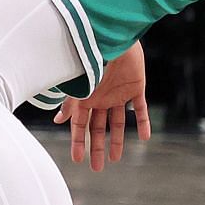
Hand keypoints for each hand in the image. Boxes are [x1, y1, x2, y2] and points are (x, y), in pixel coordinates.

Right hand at [54, 41, 150, 171]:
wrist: (113, 36)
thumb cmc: (91, 57)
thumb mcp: (80, 84)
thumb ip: (71, 102)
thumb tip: (58, 120)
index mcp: (85, 97)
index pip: (80, 125)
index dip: (79, 143)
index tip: (78, 160)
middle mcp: (100, 98)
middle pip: (97, 128)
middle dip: (96, 147)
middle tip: (97, 168)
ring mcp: (118, 93)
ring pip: (118, 122)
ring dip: (118, 140)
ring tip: (116, 159)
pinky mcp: (136, 87)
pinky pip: (141, 108)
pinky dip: (143, 122)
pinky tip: (146, 137)